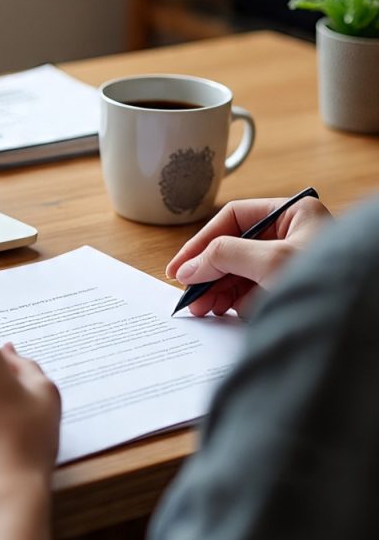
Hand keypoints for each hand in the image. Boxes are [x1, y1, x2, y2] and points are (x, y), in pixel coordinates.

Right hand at [165, 196, 331, 316]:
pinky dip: (232, 301)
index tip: (180, 266)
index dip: (202, 241)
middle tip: (188, 292)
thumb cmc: (330, 284)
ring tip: (201, 307)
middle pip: (233, 246)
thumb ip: (224, 255)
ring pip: (239, 271)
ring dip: (216, 289)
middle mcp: (291, 235)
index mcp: (294, 214)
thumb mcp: (271, 261)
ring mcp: (289, 264)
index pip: (233, 218)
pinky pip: (250, 291)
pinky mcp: (288, 290)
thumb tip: (189, 266)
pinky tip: (221, 311)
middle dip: (208, 271)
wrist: (361, 325)